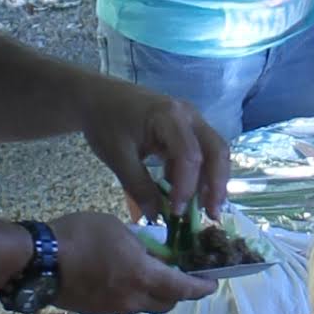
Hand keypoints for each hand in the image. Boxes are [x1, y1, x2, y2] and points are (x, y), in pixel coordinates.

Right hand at [50, 206, 217, 313]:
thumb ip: (141, 243)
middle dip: (179, 292)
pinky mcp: (97, 311)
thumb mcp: (118, 228)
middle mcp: (133, 299)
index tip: (213, 285)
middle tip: (182, 276)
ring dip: (155, 294)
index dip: (201, 288)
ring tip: (151, 275)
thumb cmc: (80, 236)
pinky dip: (133, 294)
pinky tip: (123, 279)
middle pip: (167, 302)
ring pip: (145, 306)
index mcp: (143, 277)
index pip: (183, 288)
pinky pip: (125, 305)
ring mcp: (114, 308)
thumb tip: (152, 252)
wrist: (40, 260)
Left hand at [85, 75, 230, 221]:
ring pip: (214, 152)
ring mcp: (190, 120)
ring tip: (205, 210)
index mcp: (169, 116)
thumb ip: (139, 187)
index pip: (189, 156)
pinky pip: (201, 152)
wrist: (97, 97)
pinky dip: (198, 175)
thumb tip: (157, 217)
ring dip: (212, 182)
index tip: (175, 212)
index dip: (187, 187)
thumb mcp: (117, 157)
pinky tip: (186, 196)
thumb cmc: (106, 121)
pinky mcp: (187, 129)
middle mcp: (188, 116)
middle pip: (216, 151)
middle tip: (212, 215)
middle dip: (217, 185)